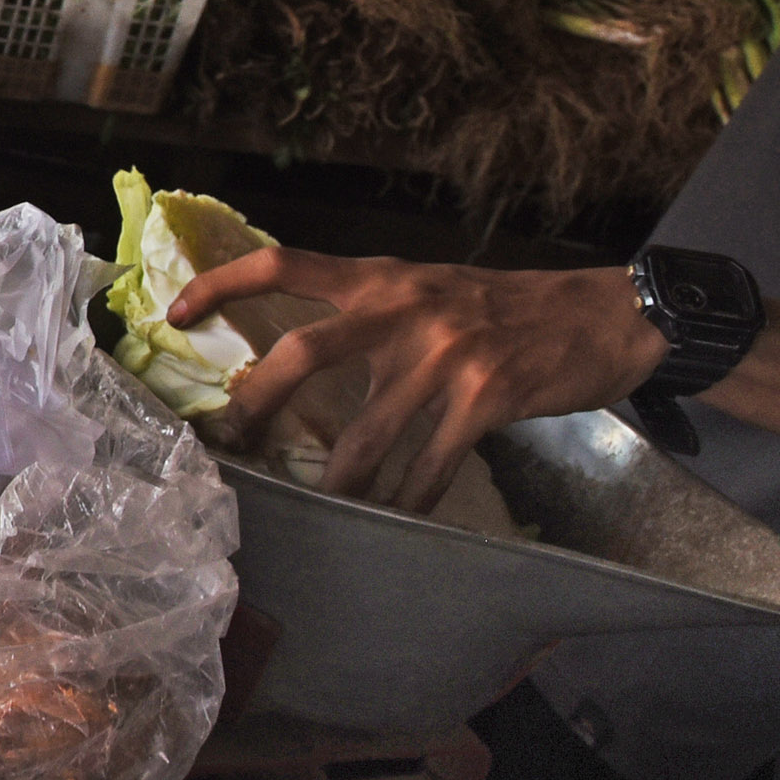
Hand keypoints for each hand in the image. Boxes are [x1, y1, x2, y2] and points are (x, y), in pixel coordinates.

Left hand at [168, 250, 665, 512]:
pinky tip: (399, 516)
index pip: (282, 263)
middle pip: (303, 353)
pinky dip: (409, 498)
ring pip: (366, 432)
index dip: (221, 284)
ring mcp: (447, 353)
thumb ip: (371, 310)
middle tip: (233, 441)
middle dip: (257, 403)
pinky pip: (430, 463)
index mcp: (383, 278)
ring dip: (338, 480)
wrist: (604, 314)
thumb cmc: (506, 307)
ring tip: (321, 504)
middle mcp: (405, 308)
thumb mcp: (430, 288)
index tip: (174, 313)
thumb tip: (297, 354)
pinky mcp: (489, 395)